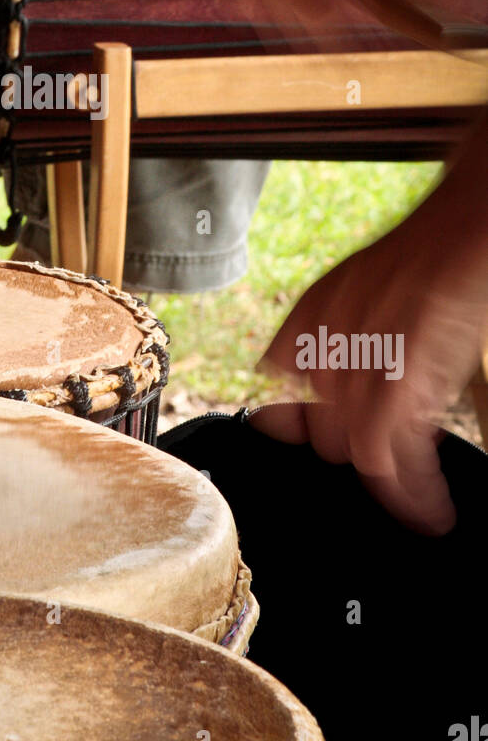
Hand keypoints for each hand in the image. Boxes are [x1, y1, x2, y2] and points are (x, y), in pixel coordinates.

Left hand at [252, 207, 487, 533]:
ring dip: (390, 490)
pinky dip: (413, 495)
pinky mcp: (399, 387)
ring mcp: (358, 368)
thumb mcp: (355, 288)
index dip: (291, 422)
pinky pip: (392, 462)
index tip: (304, 439)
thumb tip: (288, 382)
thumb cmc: (423, 259)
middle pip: (321, 434)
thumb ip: (324, 334)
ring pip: (356, 454)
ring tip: (418, 508)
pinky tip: (431, 511)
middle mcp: (323, 348)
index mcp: (308, 322)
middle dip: (355, 456)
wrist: (462, 229)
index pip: (277, 389)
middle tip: (395, 466)